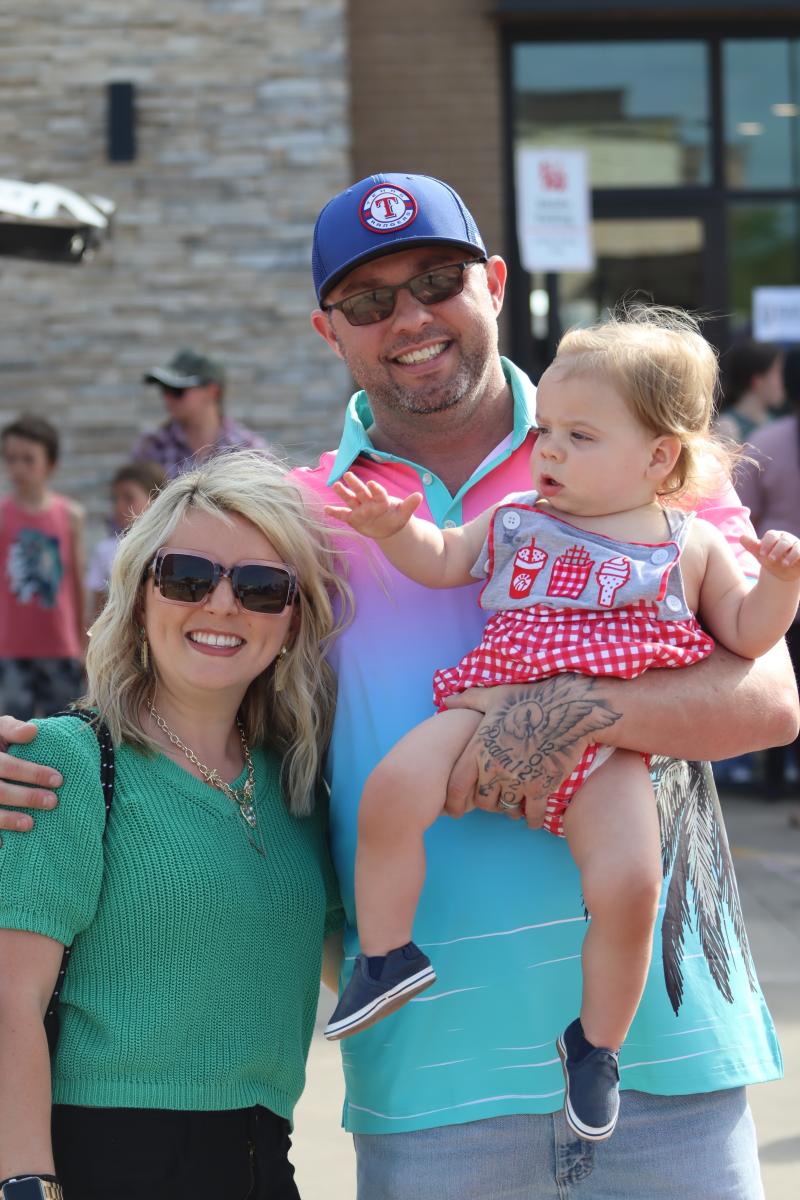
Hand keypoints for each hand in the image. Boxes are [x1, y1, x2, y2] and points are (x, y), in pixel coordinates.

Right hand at [0, 717, 60, 833]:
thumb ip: (12, 729)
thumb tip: (33, 731)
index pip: (7, 766)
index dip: (32, 773)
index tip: (59, 780)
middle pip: (0, 791)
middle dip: (26, 797)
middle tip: (53, 801)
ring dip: (8, 819)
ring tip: (30, 824)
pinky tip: (6, 842)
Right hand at [324, 472, 421, 539]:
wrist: (388, 528)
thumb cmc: (396, 518)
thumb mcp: (404, 514)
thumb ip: (410, 505)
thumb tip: (420, 496)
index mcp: (381, 499)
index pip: (378, 493)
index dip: (376, 489)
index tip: (371, 483)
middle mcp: (368, 501)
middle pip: (361, 491)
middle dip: (355, 484)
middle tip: (348, 474)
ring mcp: (359, 509)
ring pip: (350, 499)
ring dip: (343, 493)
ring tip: (335, 485)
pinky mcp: (353, 518)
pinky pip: (343, 514)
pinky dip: (335, 512)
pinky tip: (326, 509)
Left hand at [443, 677, 621, 828]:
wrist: (567, 707)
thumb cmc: (529, 699)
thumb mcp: (494, 696)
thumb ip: (468, 700)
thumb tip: (447, 701)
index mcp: (479, 748)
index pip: (457, 786)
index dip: (453, 802)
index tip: (454, 810)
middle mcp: (495, 768)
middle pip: (482, 801)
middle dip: (486, 803)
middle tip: (493, 801)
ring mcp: (519, 780)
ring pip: (506, 808)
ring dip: (509, 809)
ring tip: (514, 806)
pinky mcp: (542, 787)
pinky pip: (533, 815)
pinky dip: (533, 819)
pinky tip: (533, 818)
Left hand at [741, 530, 799, 581]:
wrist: (782, 573)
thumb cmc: (771, 560)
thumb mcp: (761, 554)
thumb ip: (752, 546)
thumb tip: (741, 537)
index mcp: (775, 536)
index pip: (771, 535)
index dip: (766, 544)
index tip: (761, 554)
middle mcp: (787, 539)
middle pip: (784, 541)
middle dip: (777, 550)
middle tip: (771, 559)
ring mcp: (798, 546)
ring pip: (797, 547)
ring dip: (791, 555)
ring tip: (784, 564)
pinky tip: (795, 564)